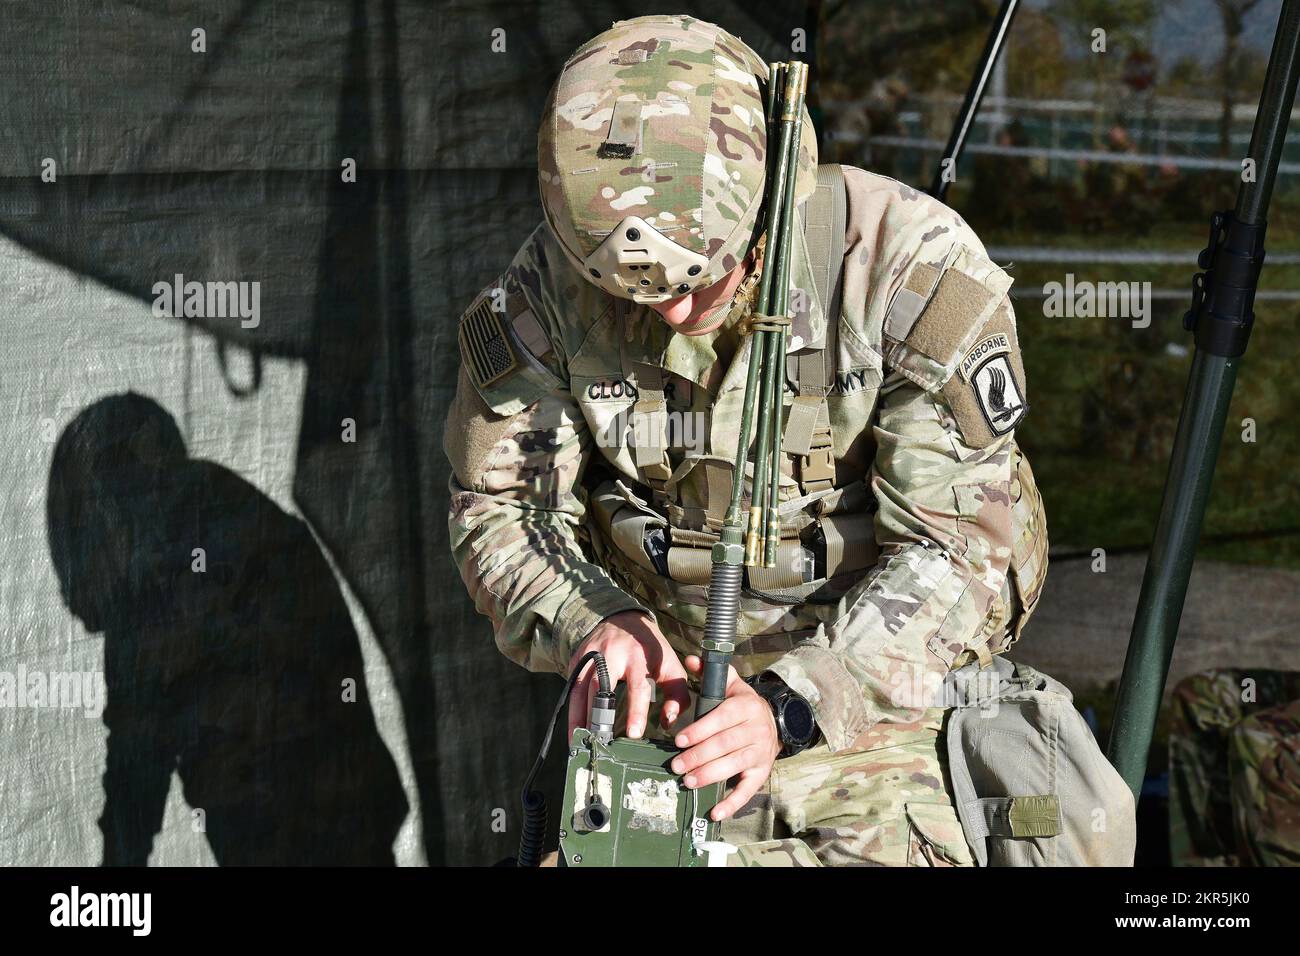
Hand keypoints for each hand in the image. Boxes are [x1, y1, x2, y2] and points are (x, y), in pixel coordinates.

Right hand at [566, 611, 690, 740]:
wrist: (621, 619)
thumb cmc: (649, 649)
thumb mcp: (670, 665)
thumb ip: (676, 694)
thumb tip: (667, 722)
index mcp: (638, 656)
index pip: (637, 686)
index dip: (636, 711)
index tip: (634, 734)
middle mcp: (612, 654)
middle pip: (601, 688)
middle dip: (599, 717)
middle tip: (601, 744)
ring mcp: (591, 656)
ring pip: (581, 690)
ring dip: (580, 718)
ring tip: (581, 743)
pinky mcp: (577, 659)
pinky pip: (572, 688)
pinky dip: (571, 711)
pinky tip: (573, 731)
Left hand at [671, 656, 780, 821]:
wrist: (776, 722)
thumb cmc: (743, 705)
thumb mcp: (730, 685)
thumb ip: (710, 672)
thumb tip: (690, 659)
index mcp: (746, 706)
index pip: (721, 719)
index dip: (700, 730)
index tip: (679, 740)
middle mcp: (757, 729)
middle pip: (726, 745)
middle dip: (699, 756)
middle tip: (676, 765)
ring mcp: (761, 752)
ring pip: (735, 765)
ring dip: (710, 776)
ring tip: (687, 782)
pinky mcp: (762, 772)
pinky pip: (748, 789)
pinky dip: (732, 803)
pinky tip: (715, 812)